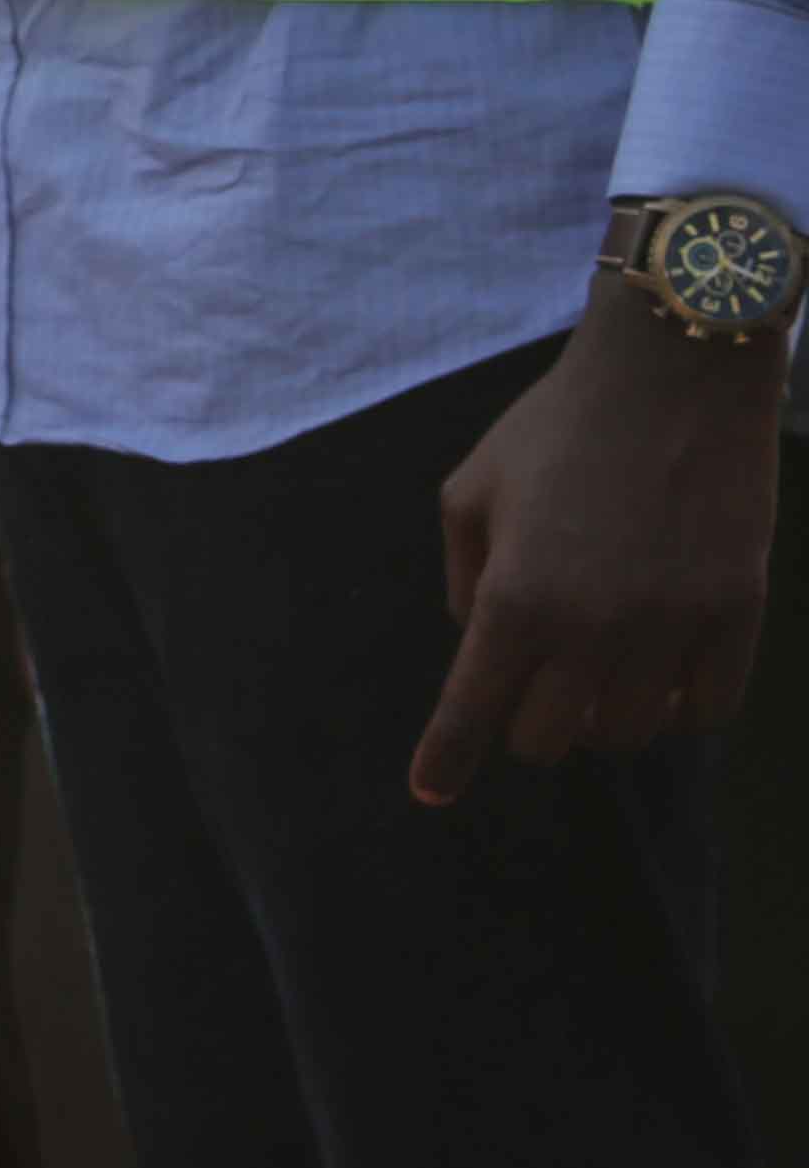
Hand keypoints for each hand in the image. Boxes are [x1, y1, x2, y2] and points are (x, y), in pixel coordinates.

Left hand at [410, 284, 789, 801]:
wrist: (674, 376)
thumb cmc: (558, 428)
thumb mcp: (472, 490)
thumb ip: (466, 578)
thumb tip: (478, 645)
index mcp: (516, 599)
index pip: (472, 711)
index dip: (446, 760)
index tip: (432, 791)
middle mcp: (591, 629)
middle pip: (550, 738)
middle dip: (530, 721)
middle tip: (534, 682)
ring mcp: (670, 628)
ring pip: (627, 732)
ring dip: (602, 714)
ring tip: (599, 668)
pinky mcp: (735, 617)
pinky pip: (705, 711)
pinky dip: (676, 706)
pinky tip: (661, 674)